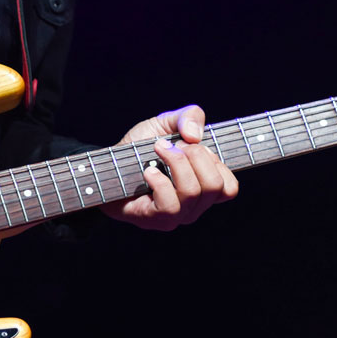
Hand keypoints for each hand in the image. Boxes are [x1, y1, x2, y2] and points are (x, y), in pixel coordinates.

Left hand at [101, 105, 237, 230]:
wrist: (107, 166)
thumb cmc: (139, 149)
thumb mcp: (166, 124)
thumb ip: (189, 117)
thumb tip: (195, 135)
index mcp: (203, 188)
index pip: (229, 188)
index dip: (217, 163)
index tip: (193, 145)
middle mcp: (194, 206)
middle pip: (214, 186)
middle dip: (196, 156)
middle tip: (175, 145)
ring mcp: (176, 216)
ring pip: (193, 192)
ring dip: (176, 163)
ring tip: (158, 149)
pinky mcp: (156, 220)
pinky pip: (170, 205)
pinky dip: (160, 182)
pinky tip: (148, 170)